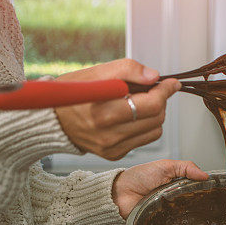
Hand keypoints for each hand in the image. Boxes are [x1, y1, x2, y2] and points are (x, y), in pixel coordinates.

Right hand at [54, 58, 180, 159]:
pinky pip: (145, 139)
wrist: (54, 120)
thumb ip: (127, 70)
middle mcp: (108, 133)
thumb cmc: (75, 92)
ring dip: (155, 114)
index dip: (165, 91)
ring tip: (139, 102)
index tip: (171, 83)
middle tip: (151, 90)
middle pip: (156, 117)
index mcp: (102, 111)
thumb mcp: (96, 73)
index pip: (150, 105)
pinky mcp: (114, 154)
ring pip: (155, 130)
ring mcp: (112, 147)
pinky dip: (146, 126)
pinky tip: (132, 116)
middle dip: (160, 101)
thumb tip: (154, 77)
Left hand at [112, 160, 208, 218]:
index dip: (205, 187)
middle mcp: (175, 196)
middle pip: (194, 201)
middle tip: (207, 201)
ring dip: (190, 212)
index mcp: (177, 182)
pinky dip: (179, 222)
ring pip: (187, 213)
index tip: (215, 189)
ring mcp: (170, 209)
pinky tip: (184, 220)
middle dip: (201, 201)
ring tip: (196, 211)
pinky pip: (175, 223)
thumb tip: (205, 175)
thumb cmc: (139, 177)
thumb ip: (186, 167)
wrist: (119, 194)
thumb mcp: (165, 166)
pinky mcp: (163, 221)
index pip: (197, 186)